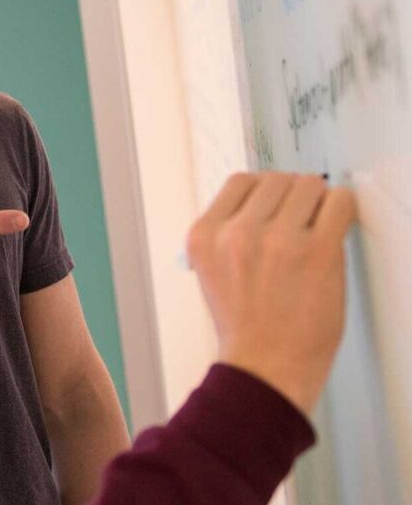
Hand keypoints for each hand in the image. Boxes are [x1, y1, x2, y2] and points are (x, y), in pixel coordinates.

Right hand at [186, 172, 355, 415]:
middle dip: (292, 196)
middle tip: (302, 217)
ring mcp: (278, 239)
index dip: (263, 191)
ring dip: (318, 201)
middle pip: (276, 179)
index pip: (240, 183)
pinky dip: (342, 207)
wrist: (265, 368)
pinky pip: (339, 202)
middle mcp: (238, 232)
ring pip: (308, 185)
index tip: (276, 203)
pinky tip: (338, 224)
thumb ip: (229, 236)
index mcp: (205, 236)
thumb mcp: (214, 273)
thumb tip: (265, 206)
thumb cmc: (246, 329)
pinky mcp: (318, 250)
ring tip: (319, 224)